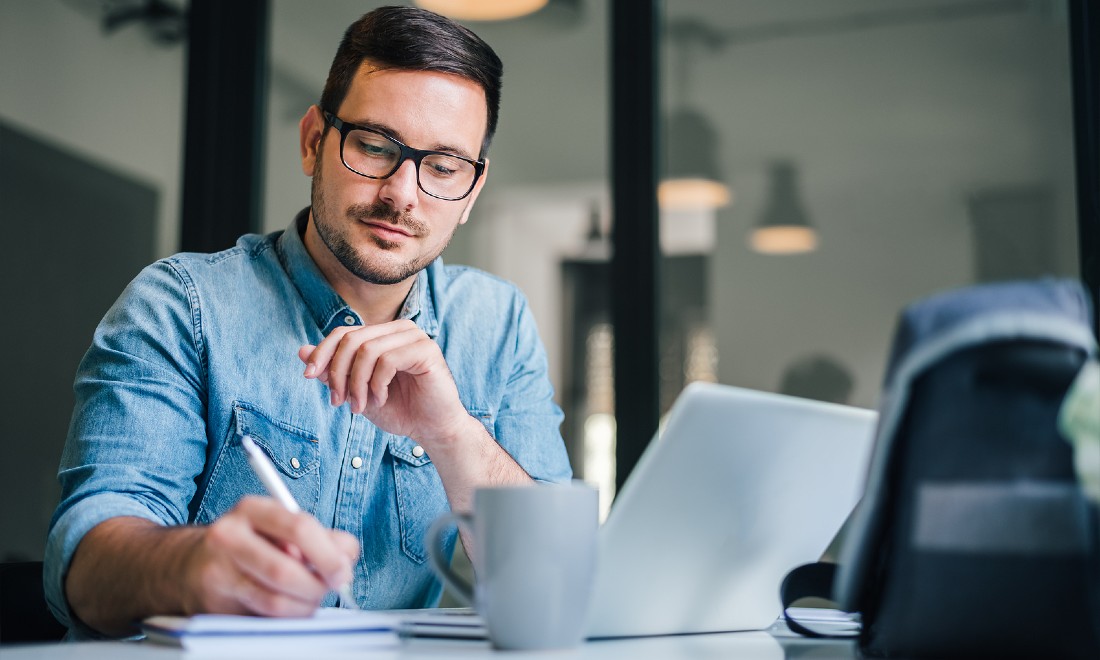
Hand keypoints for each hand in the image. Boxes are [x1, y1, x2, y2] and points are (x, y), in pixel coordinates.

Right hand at [180, 496, 358, 616]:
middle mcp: (229, 534)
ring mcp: (217, 569)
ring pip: (276, 599)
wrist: (192, 565)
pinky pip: (263, 616)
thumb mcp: (284, 530)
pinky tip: (290, 608)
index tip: (343, 571)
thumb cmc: (252, 545)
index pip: (300, 528)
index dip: (328, 555)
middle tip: (330, 589)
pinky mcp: (214, 601)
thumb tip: (346, 557)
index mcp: (253, 509)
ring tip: (309, 599)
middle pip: (287, 569)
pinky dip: (286, 617)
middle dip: (318, 586)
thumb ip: (323, 538)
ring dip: (304, 606)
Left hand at [299, 320, 471, 445]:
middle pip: (352, 339)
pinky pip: (387, 360)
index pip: (344, 333)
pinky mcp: (426, 349)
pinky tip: (381, 399)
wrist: (432, 430)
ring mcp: (415, 336)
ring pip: (367, 349)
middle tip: (338, 402)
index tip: (309, 376)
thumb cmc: (400, 410)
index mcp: (384, 335)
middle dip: (338, 373)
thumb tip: (302, 351)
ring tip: (360, 406)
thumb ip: (334, 371)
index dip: (322, 352)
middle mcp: (399, 329)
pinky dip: (377, 384)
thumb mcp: (358, 392)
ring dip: (357, 383)